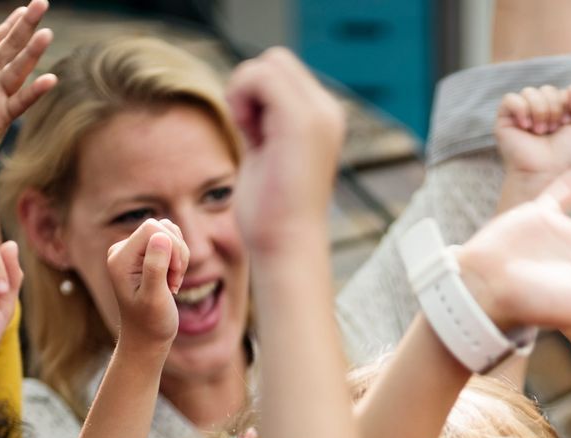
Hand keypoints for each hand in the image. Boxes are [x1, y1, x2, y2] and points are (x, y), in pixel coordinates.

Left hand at [0, 1, 56, 185]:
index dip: (6, 26)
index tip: (22, 8)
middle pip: (9, 48)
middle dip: (25, 27)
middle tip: (41, 4)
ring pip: (17, 70)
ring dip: (32, 52)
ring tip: (47, 33)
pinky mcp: (1, 118)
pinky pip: (20, 102)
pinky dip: (35, 91)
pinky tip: (50, 79)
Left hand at [104, 218, 189, 348]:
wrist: (145, 337)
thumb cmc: (150, 323)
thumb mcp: (154, 298)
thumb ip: (155, 267)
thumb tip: (160, 236)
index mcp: (120, 258)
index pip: (153, 229)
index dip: (172, 248)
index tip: (174, 276)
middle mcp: (122, 250)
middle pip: (162, 227)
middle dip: (177, 253)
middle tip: (174, 281)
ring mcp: (132, 250)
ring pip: (168, 231)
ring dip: (179, 256)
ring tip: (172, 281)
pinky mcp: (143, 253)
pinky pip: (169, 240)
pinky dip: (178, 257)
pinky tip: (171, 278)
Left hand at [227, 47, 344, 251]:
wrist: (287, 244)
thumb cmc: (272, 211)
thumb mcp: (269, 151)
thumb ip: (265, 118)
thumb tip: (246, 92)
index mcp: (324, 119)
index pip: (283, 71)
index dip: (257, 95)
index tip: (256, 135)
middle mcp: (328, 112)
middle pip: (275, 61)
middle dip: (250, 89)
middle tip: (252, 134)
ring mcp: (319, 114)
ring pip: (266, 64)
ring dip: (244, 95)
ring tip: (252, 137)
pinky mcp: (301, 120)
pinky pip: (259, 76)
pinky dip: (241, 98)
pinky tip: (249, 134)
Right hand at [495, 86, 570, 202]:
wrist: (546, 172)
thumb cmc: (564, 158)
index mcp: (555, 112)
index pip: (560, 91)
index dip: (565, 105)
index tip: (565, 125)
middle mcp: (538, 111)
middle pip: (546, 89)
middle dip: (553, 109)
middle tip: (551, 131)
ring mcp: (521, 114)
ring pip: (529, 91)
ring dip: (539, 111)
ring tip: (540, 131)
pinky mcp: (505, 119)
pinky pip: (510, 98)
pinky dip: (521, 109)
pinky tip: (526, 126)